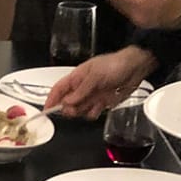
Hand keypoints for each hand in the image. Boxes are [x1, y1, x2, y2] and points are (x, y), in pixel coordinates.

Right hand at [44, 47, 158, 120]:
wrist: (135, 69)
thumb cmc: (114, 65)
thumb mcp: (95, 75)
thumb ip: (81, 91)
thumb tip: (67, 103)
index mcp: (76, 77)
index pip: (58, 89)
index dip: (51, 100)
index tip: (46, 111)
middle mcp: (81, 88)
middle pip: (66, 103)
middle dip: (69, 108)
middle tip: (74, 109)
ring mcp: (90, 97)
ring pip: (78, 111)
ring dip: (82, 111)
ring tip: (93, 103)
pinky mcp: (100, 104)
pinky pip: (91, 114)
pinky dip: (94, 113)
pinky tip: (101, 106)